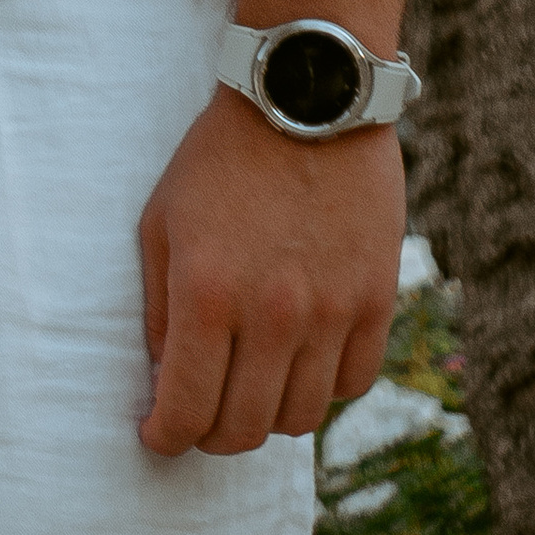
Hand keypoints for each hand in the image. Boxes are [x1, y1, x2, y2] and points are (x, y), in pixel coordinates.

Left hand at [136, 86, 401, 456]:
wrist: (305, 97)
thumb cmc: (220, 157)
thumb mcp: (162, 220)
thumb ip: (159, 307)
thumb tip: (165, 377)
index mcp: (208, 293)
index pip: (187, 408)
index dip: (166, 436)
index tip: (158, 435)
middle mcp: (272, 314)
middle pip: (243, 429)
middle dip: (211, 437)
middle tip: (200, 420)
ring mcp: (331, 312)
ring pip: (300, 417)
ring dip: (267, 416)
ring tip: (249, 389)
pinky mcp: (376, 301)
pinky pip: (353, 384)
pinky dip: (323, 387)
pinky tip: (300, 363)